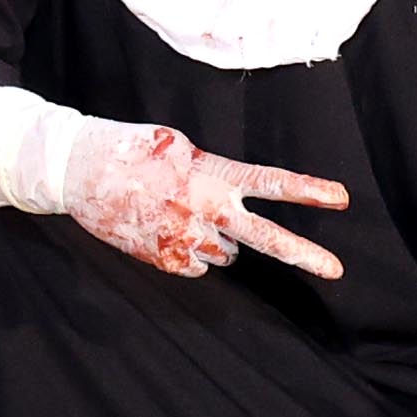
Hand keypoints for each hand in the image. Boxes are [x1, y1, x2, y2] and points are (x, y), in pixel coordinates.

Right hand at [64, 120, 350, 280]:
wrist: (74, 170)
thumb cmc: (128, 149)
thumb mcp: (175, 145)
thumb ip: (209, 172)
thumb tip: (227, 202)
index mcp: (208, 174)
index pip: (268, 183)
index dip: (307, 191)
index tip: (341, 199)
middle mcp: (202, 210)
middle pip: (263, 237)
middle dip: (303, 254)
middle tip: (336, 271)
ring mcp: (185, 239)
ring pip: (226, 252)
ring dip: (216, 238)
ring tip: (181, 213)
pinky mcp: (165, 260)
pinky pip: (198, 266)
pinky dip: (190, 252)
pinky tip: (165, 229)